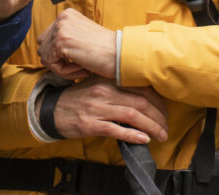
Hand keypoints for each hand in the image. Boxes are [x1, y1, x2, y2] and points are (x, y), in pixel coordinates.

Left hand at [37, 8, 116, 79]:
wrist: (122, 55)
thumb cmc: (106, 52)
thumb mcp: (83, 38)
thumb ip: (66, 39)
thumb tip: (45, 53)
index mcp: (67, 15)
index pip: (48, 39)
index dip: (61, 55)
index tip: (80, 59)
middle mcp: (62, 17)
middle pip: (43, 47)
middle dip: (58, 61)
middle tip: (80, 66)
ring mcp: (60, 28)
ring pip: (45, 57)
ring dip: (62, 68)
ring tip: (82, 67)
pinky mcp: (60, 42)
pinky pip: (50, 64)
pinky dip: (65, 73)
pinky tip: (83, 69)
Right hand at [44, 77, 167, 143]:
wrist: (52, 109)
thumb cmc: (78, 98)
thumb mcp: (97, 85)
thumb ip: (118, 87)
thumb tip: (145, 96)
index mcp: (107, 80)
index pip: (141, 88)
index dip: (159, 101)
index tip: (166, 111)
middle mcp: (104, 91)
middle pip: (141, 102)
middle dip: (159, 117)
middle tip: (166, 126)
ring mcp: (97, 108)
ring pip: (133, 116)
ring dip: (152, 127)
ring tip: (161, 135)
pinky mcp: (90, 124)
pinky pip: (116, 130)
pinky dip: (133, 135)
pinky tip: (143, 139)